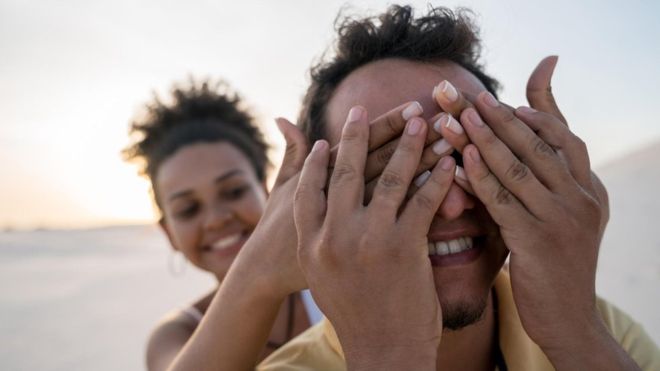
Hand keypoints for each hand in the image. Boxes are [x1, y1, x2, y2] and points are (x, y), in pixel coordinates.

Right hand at [295, 106, 454, 369]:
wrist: (382, 352)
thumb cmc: (350, 309)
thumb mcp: (316, 271)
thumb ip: (309, 229)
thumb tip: (301, 217)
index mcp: (309, 241)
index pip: (308, 186)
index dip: (317, 159)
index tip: (326, 137)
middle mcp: (333, 237)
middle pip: (345, 172)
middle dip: (357, 134)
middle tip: (365, 108)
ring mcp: (368, 240)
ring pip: (387, 178)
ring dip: (407, 144)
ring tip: (421, 119)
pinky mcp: (404, 248)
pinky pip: (422, 201)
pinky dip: (439, 177)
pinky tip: (451, 161)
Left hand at [458, 90, 605, 352]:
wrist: (569, 319)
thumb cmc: (556, 265)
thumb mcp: (559, 219)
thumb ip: (541, 183)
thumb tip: (513, 151)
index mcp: (589, 188)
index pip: (564, 135)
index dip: (534, 109)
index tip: (499, 94)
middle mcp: (581, 197)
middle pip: (535, 143)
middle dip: (496, 115)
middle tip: (464, 94)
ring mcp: (562, 219)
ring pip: (517, 167)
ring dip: (482, 139)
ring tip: (455, 117)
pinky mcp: (537, 241)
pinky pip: (502, 201)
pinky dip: (479, 178)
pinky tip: (458, 162)